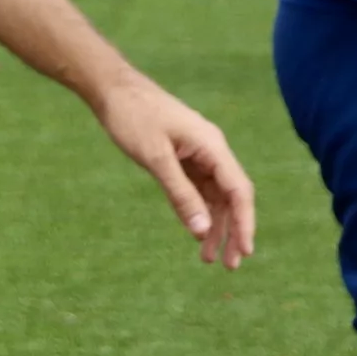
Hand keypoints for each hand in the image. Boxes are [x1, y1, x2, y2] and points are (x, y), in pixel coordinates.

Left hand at [91, 76, 255, 269]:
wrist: (112, 89)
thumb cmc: (133, 117)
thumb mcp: (155, 158)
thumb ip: (179, 194)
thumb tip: (201, 229)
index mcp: (213, 146)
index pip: (239, 191)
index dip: (244, 223)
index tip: (244, 252)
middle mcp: (212, 150)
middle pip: (231, 197)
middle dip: (231, 231)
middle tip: (228, 266)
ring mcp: (198, 154)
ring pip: (214, 196)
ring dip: (213, 226)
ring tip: (207, 258)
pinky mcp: (182, 157)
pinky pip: (198, 189)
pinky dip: (197, 211)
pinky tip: (195, 232)